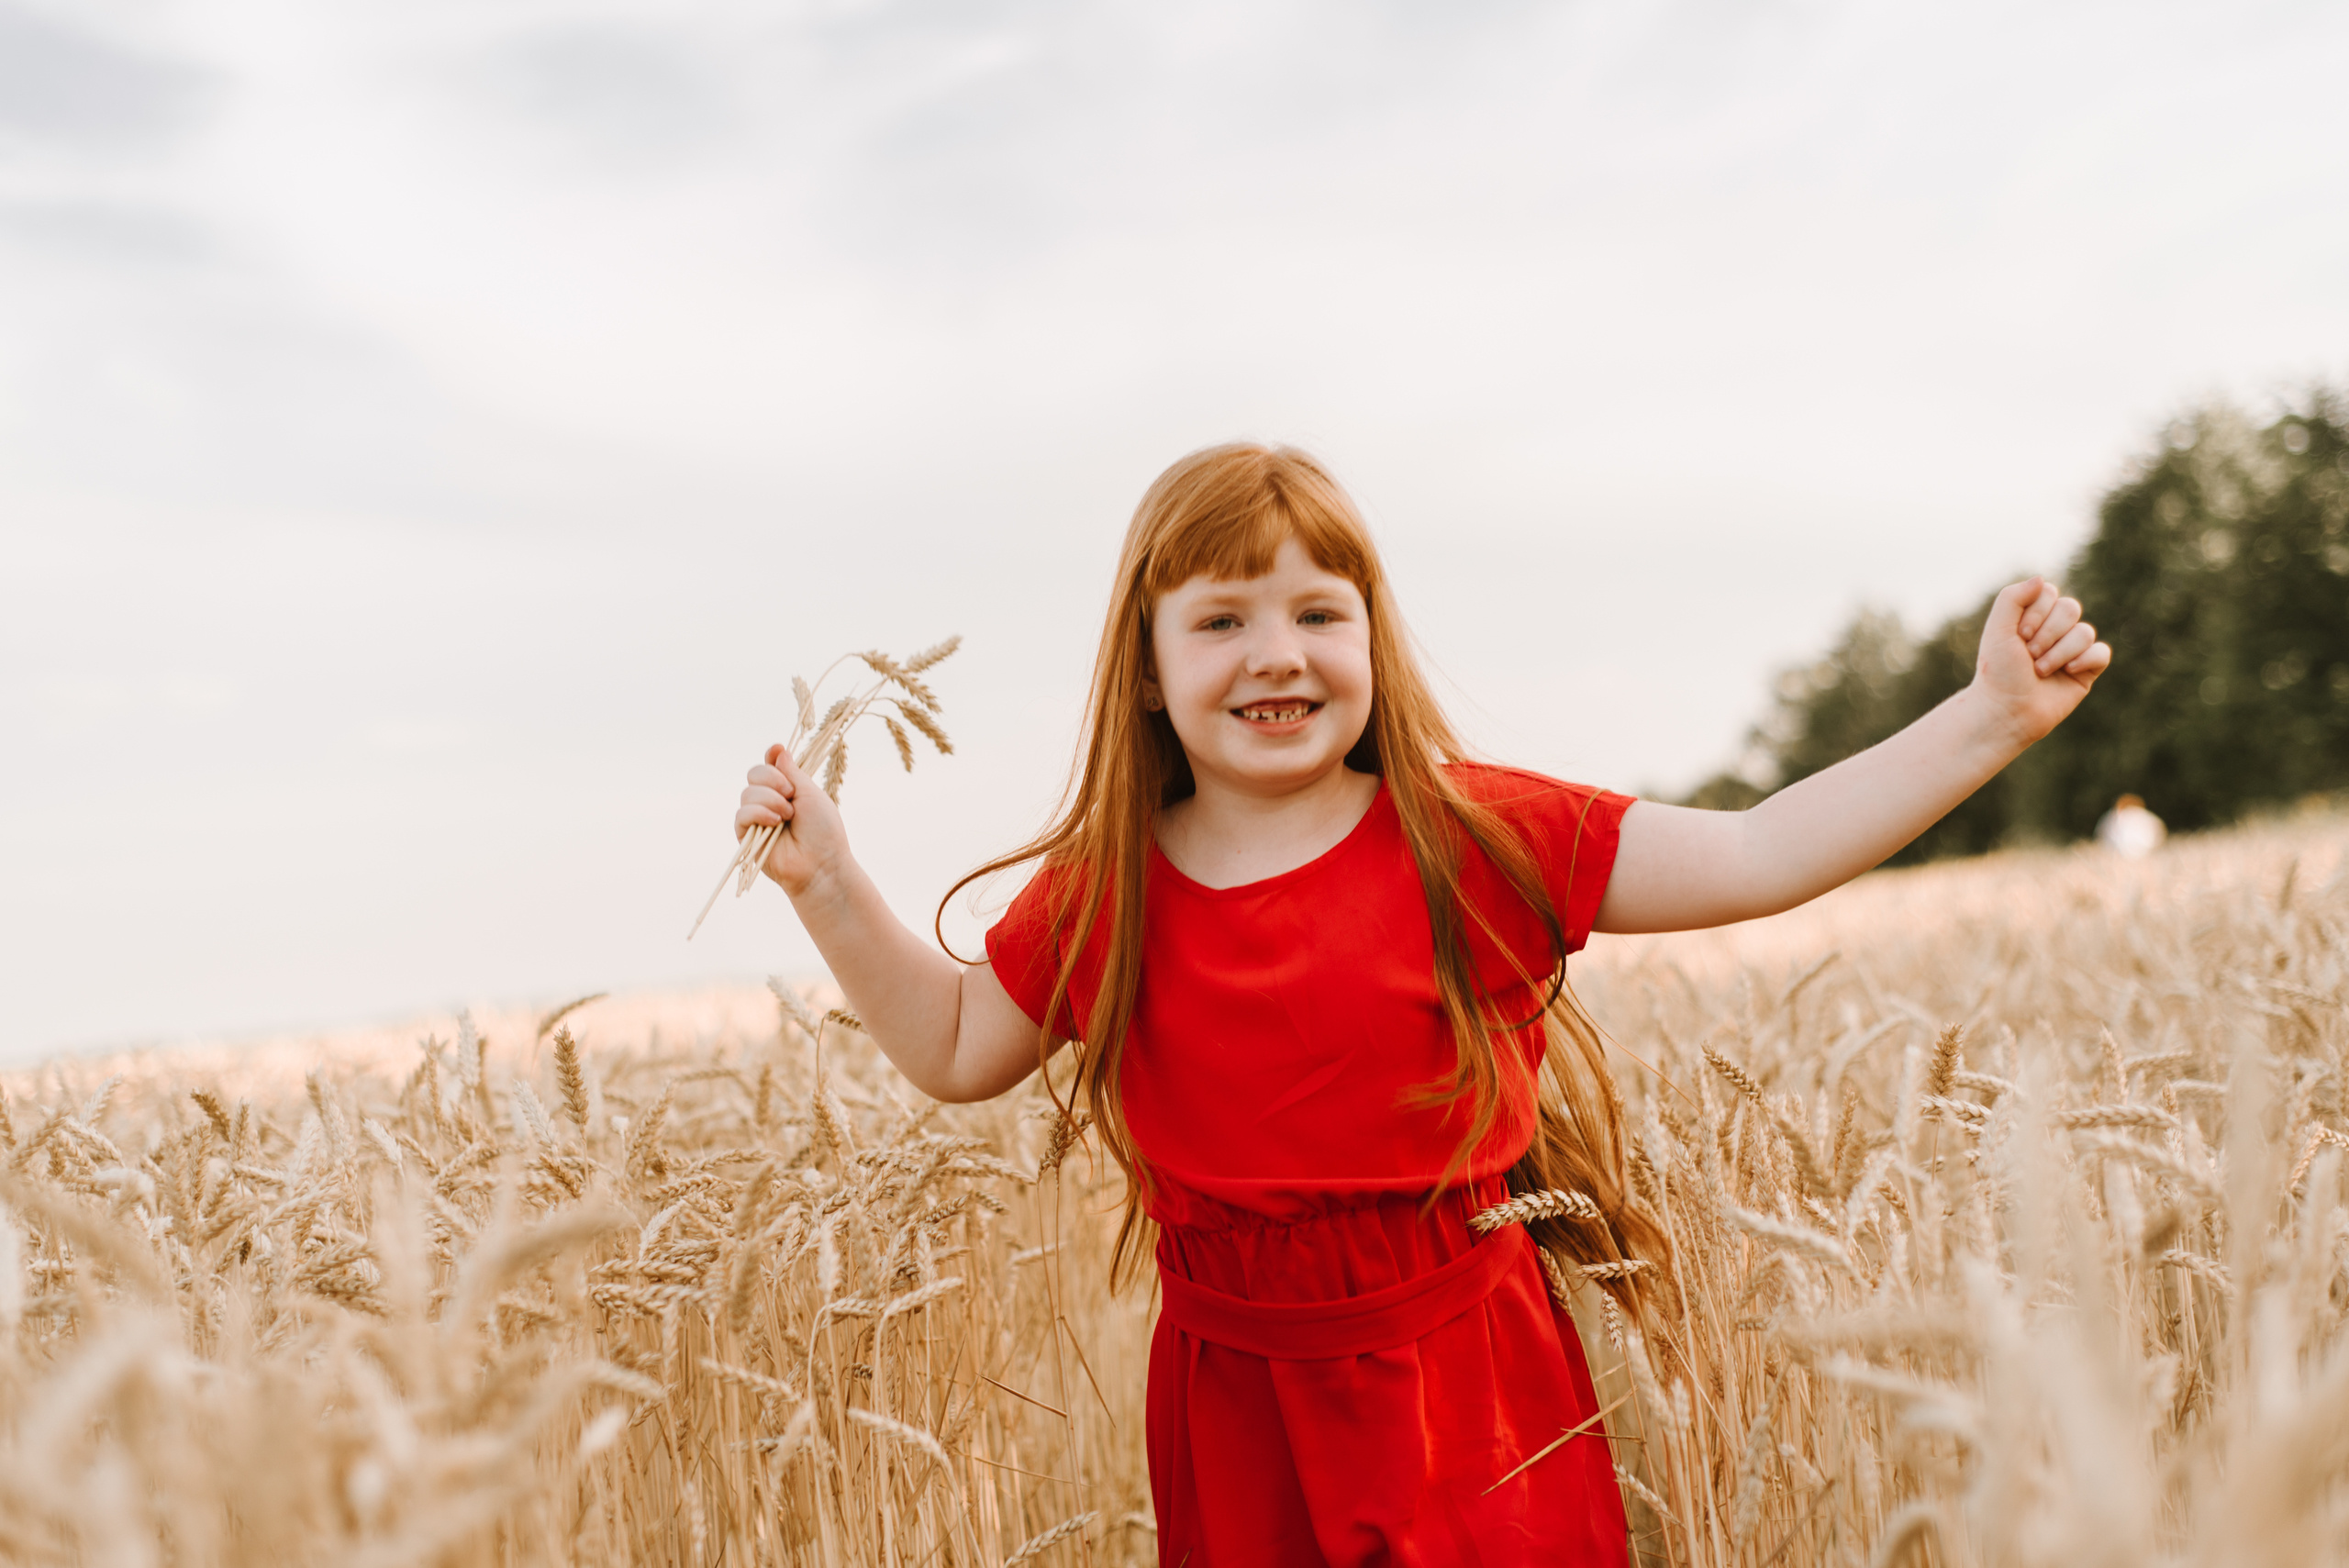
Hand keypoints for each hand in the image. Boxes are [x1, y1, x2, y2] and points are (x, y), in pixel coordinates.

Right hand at [734, 744, 852, 898]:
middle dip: (772, 779)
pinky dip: (758, 813)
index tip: (776, 750)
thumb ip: (792, 773)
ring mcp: (757, 818)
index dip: (771, 757)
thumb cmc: (823, 831)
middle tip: (791, 794)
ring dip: (770, 800)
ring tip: (787, 816)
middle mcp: (770, 801)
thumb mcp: (810, 794)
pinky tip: (775, 822)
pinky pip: (742, 813)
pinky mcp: (747, 836)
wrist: (820, 864)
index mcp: (788, 790)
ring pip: (748, 792)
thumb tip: (778, 750)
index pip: (771, 766)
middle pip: (754, 774)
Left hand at [1973, 577, 2111, 744]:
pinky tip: (2068, 672)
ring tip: (2040, 671)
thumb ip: (2013, 597)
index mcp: (2032, 615)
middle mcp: (2054, 629)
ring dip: (2059, 653)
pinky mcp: (2087, 670)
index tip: (2018, 636)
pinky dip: (2085, 661)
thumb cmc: (1998, 671)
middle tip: (2029, 656)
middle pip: (2070, 608)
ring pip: (2085, 632)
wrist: (2006, 710)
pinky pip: (2102, 653)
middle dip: (2048, 634)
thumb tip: (2041, 579)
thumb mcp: (1998, 629)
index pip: (2049, 593)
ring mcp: (2072, 649)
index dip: (2036, 613)